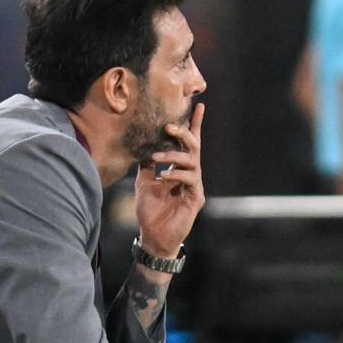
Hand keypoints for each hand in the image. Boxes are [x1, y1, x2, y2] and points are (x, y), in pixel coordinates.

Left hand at [134, 102, 205, 257]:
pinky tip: (164, 176)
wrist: (153, 236)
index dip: (193, 125)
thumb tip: (144, 145)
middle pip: (193, 147)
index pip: (187, 144)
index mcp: (179, 168)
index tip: (198, 106)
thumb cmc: (150, 211)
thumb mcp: (144, 182)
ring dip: (173, 156)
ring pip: (192, 161)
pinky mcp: (196, 198)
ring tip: (157, 157)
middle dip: (184, 133)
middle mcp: (189, 174)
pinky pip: (190, 180)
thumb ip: (147, 164)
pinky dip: (176, 175)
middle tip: (169, 126)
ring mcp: (194, 185)